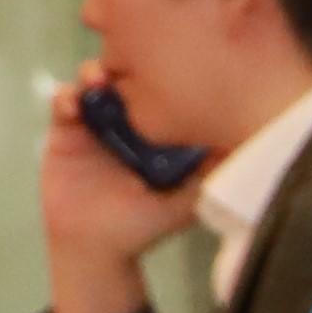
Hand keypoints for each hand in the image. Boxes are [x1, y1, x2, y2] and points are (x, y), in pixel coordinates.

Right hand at [34, 71, 201, 312]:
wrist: (95, 246)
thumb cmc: (145, 226)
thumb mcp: (187, 200)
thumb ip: (210, 176)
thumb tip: (247, 152)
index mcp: (157, 131)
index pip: (161, 92)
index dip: (164, 76)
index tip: (170, 68)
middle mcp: (128, 122)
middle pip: (128, 79)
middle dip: (128, 66)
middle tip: (130, 67)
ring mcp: (97, 122)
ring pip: (95, 83)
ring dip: (95, 73)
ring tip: (98, 79)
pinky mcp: (67, 130)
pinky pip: (64, 103)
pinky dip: (67, 97)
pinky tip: (73, 104)